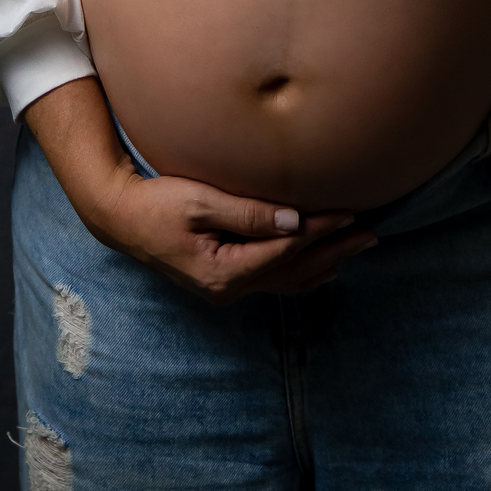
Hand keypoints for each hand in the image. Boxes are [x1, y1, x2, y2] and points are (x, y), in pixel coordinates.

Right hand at [87, 165, 378, 304]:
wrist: (120, 218)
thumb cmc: (156, 203)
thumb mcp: (199, 201)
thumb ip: (248, 213)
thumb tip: (294, 221)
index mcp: (223, 272)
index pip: (285, 250)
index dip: (320, 230)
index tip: (349, 211)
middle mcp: (228, 289)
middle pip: (294, 271)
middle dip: (335, 250)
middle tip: (370, 233)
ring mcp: (226, 288)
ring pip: (288, 280)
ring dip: (325, 262)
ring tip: (358, 245)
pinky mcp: (224, 279)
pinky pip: (274, 280)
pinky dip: (303, 272)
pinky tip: (323, 266)